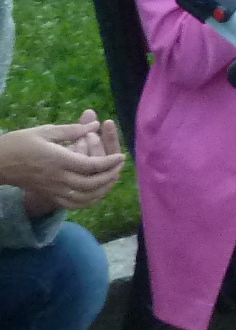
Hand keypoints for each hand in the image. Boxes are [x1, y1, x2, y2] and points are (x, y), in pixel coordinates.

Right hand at [0, 115, 126, 216]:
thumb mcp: (45, 131)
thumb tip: (96, 124)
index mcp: (59, 160)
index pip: (91, 166)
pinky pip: (72, 205)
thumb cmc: (20, 143)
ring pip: (84, 197)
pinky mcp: (49, 195)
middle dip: (109, 176)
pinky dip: (87, 201)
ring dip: (102, 190)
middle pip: (91, 183)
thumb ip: (73, 130)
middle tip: (118, 167)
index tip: (121, 157)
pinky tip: (95, 194)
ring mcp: (53, 189)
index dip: (109, 162)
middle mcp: (58, 178)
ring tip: (111, 179)